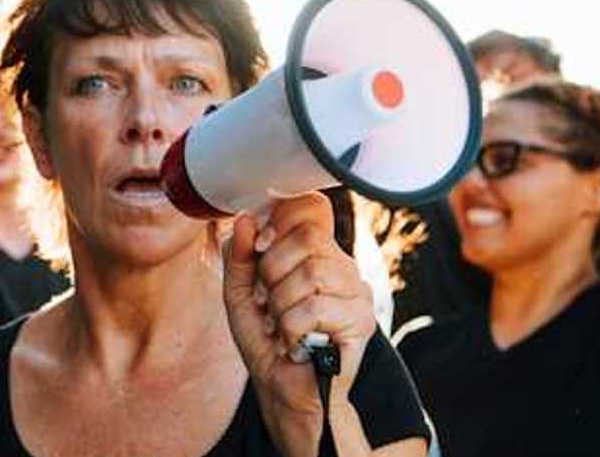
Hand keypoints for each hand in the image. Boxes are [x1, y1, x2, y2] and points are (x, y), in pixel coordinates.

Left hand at [222, 193, 375, 441]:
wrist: (284, 392)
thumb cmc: (266, 342)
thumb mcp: (240, 294)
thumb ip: (239, 256)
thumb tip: (244, 219)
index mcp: (315, 253)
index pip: (311, 208)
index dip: (281, 222)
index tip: (261, 247)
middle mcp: (341, 266)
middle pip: (306, 239)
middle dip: (272, 273)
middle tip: (269, 303)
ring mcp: (355, 292)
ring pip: (311, 274)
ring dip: (281, 306)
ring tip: (282, 327)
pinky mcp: (361, 320)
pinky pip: (316, 307)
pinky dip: (292, 329)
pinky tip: (295, 344)